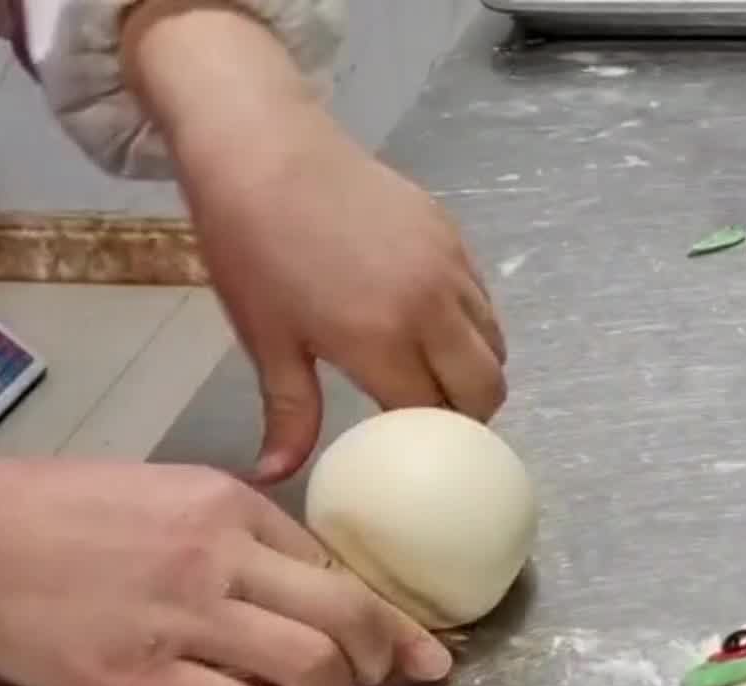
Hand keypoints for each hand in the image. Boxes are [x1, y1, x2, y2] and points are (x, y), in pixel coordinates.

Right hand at [0, 459, 452, 685]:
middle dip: (384, 658)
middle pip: (349, 614)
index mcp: (230, 505)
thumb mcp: (166, 495)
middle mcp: (221, 557)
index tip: (416, 645)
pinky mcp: (142, 680)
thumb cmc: (59, 513)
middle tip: (382, 683)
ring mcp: (185, 620)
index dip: (387, 612)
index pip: (339, 563)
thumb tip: (308, 588)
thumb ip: (238, 535)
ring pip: (313, 666)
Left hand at [121, 2, 506, 482]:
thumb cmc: (251, 248)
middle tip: (435, 423)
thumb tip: (274, 477)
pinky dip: (471, 326)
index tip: (410, 454)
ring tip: (437, 376)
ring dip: (474, 370)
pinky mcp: (453, 235)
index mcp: (382, 341)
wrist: (262, 148)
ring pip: (494, 343)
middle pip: (486, 387)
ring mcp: (448, 268)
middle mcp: (430, 308)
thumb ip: (289, 414)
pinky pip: (483, 300)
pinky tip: (430, 325)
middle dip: (468, 415)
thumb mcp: (267, 341)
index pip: (435, 415)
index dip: (427, 441)